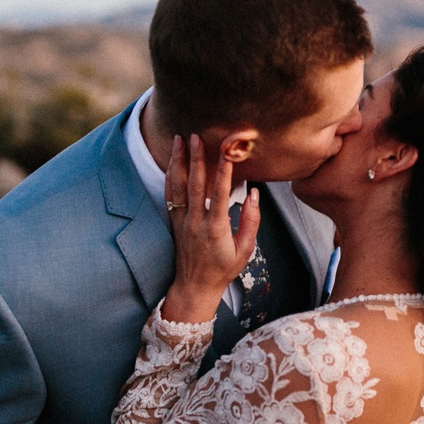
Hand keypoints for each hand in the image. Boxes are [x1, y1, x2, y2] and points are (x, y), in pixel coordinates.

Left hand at [161, 135, 259, 322]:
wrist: (195, 287)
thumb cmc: (224, 269)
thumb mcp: (245, 250)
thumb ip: (251, 221)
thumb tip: (253, 194)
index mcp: (216, 228)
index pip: (220, 193)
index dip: (223, 171)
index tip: (226, 151)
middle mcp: (196, 222)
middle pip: (194, 184)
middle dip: (195, 158)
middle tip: (195, 136)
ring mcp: (182, 221)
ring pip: (178, 186)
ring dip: (178, 162)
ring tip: (178, 140)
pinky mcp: (174, 222)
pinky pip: (170, 195)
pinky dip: (170, 177)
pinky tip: (172, 163)